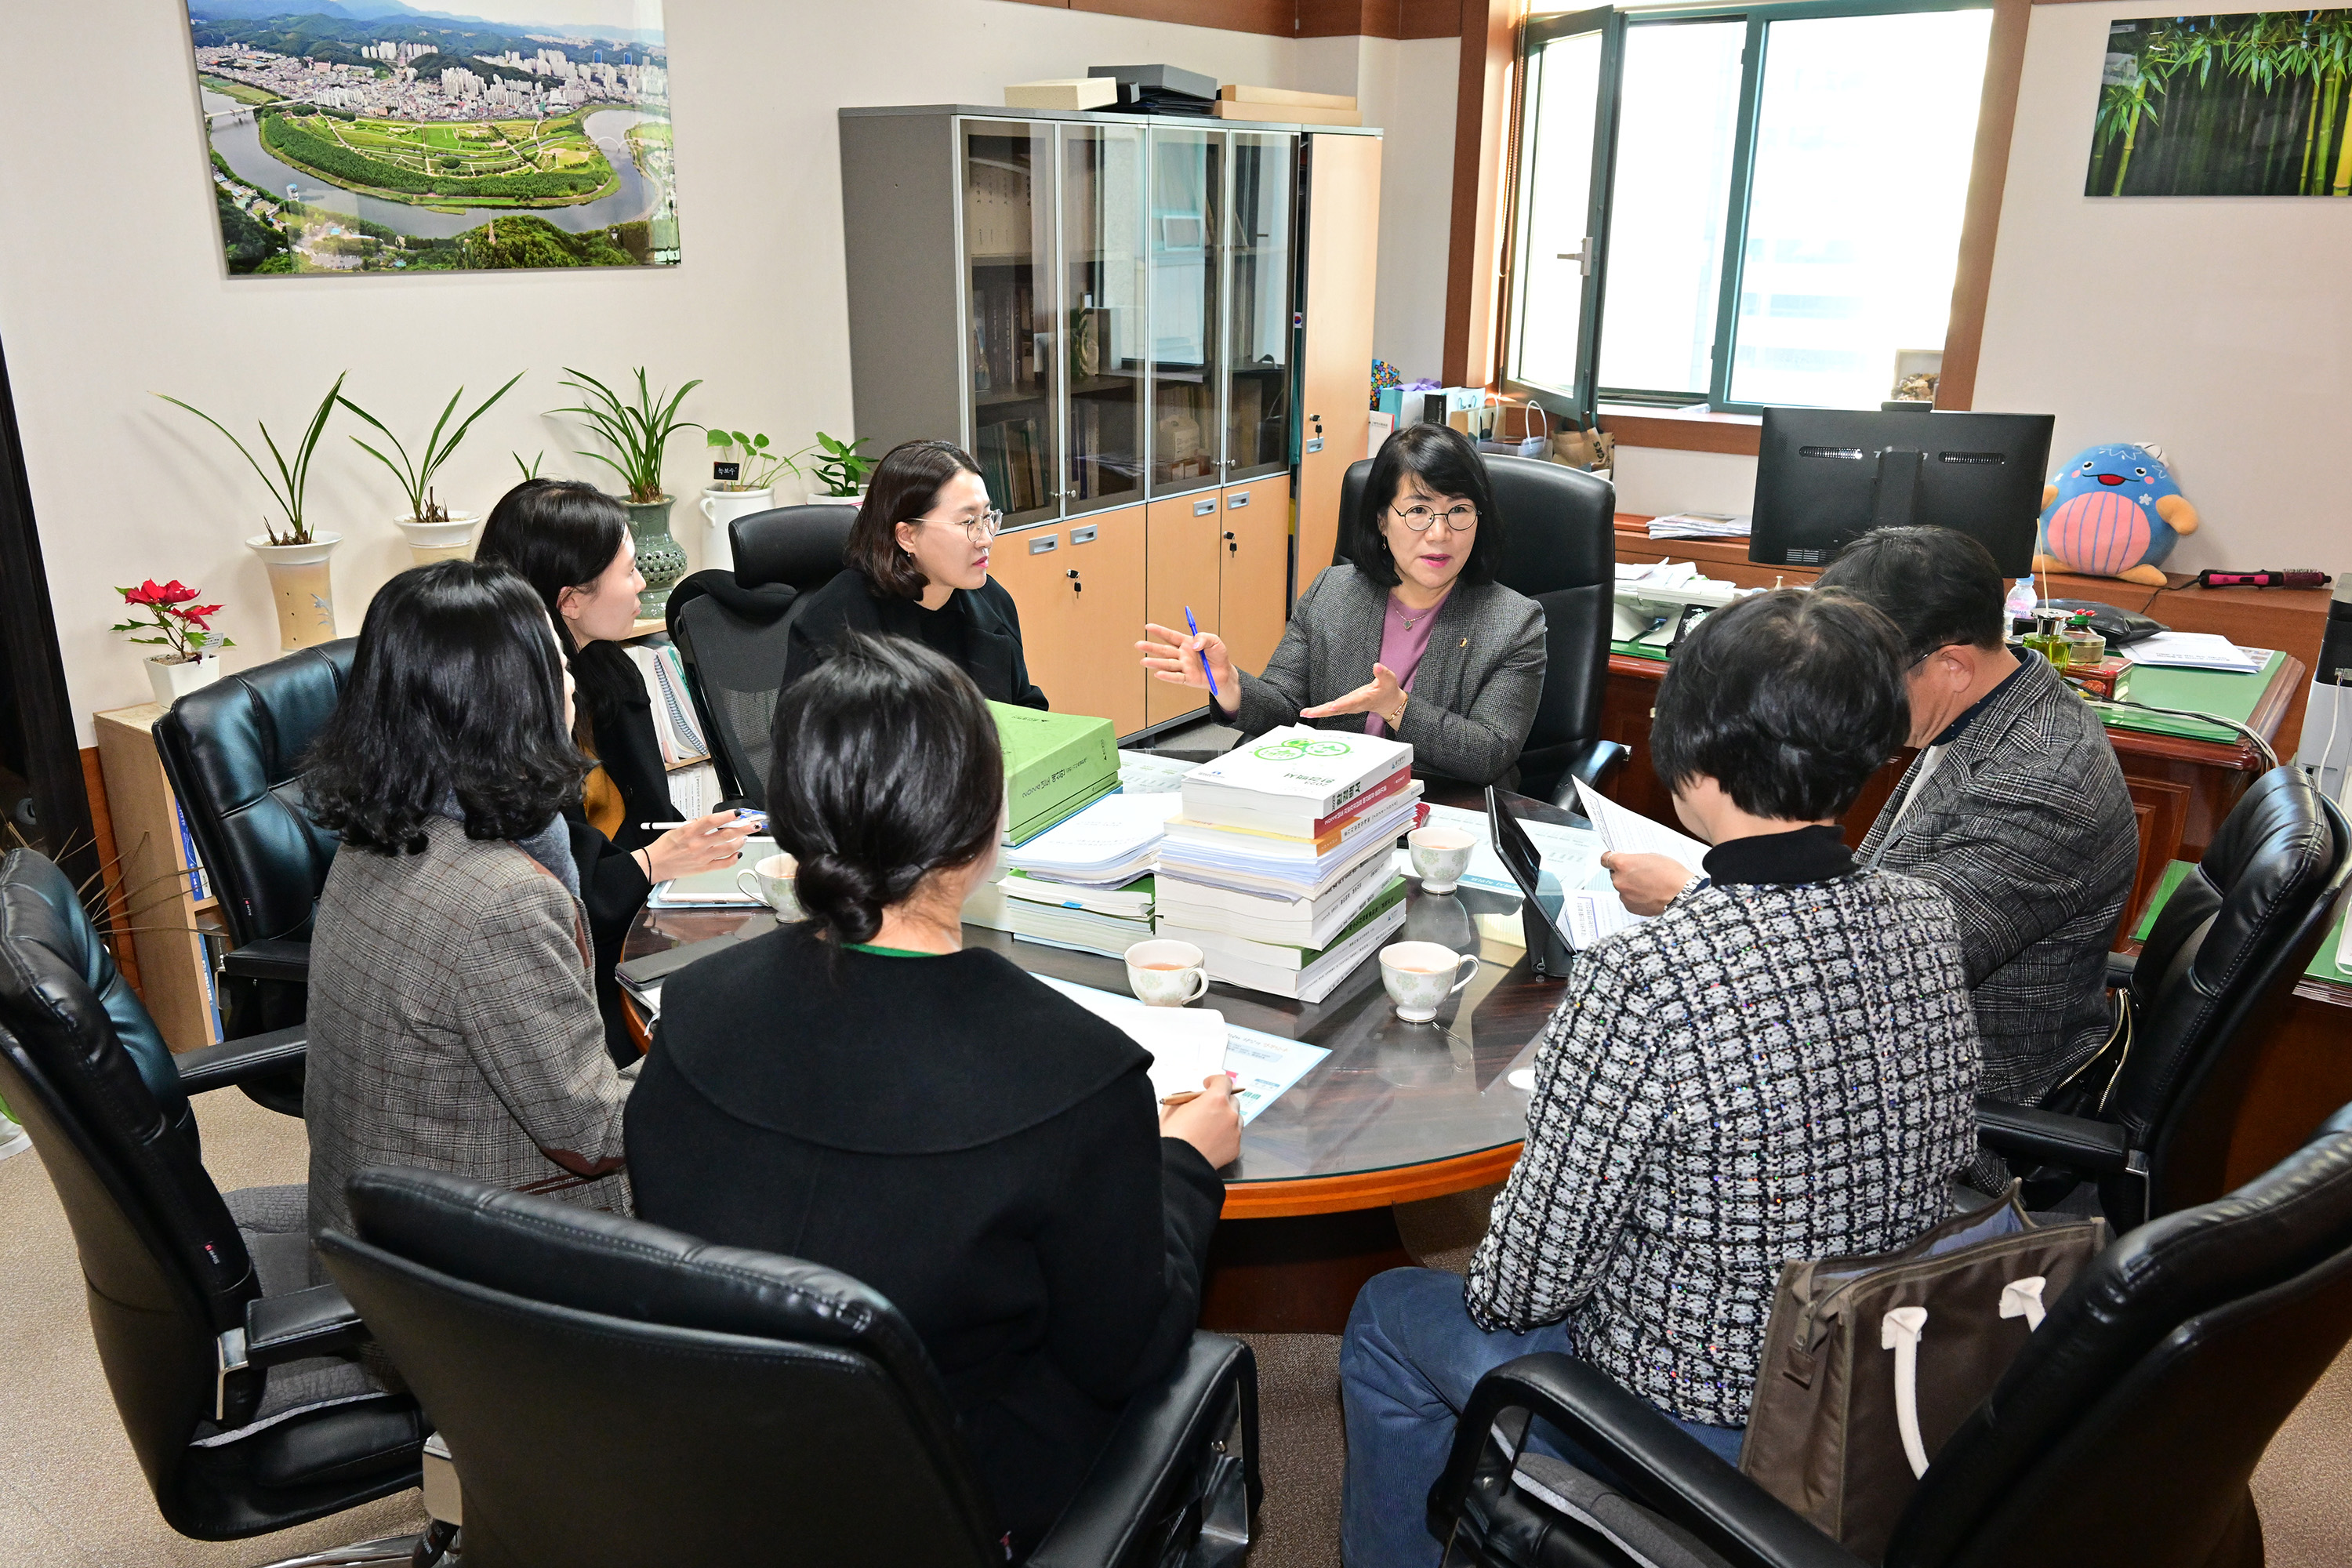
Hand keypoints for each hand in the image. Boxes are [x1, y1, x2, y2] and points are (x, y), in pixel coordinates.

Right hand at [641, 809, 756, 883]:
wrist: (655, 864)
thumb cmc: (665, 846)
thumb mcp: (677, 829)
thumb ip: (696, 825)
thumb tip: (714, 821)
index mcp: (689, 832)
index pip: (712, 821)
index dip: (727, 816)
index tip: (738, 813)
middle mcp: (697, 844)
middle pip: (726, 834)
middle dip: (743, 828)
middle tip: (753, 825)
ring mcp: (702, 857)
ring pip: (728, 849)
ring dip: (740, 842)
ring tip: (745, 837)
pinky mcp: (704, 868)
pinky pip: (724, 864)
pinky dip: (734, 858)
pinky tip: (738, 853)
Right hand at [1138, 623, 1238, 700]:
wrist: (1225, 673)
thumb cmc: (1218, 655)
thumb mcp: (1215, 641)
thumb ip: (1204, 638)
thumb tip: (1194, 644)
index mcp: (1186, 643)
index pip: (1170, 636)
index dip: (1159, 631)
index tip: (1148, 627)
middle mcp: (1182, 655)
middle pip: (1164, 650)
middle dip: (1151, 647)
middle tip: (1138, 644)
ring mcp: (1184, 667)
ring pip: (1168, 664)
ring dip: (1156, 663)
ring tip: (1143, 661)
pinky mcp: (1188, 679)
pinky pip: (1177, 677)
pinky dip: (1168, 676)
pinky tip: (1158, 674)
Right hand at [1160, 1074, 1241, 1167]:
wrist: (1178, 1164)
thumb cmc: (1172, 1135)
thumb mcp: (1173, 1107)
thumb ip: (1188, 1098)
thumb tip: (1194, 1099)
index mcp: (1216, 1099)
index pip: (1224, 1081)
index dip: (1215, 1081)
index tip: (1207, 1085)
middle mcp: (1230, 1113)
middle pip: (1232, 1100)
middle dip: (1221, 1101)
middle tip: (1207, 1108)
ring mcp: (1235, 1132)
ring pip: (1235, 1119)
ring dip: (1225, 1118)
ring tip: (1209, 1127)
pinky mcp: (1235, 1148)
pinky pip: (1233, 1136)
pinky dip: (1225, 1135)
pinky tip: (1210, 1141)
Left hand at [1299, 662, 1405, 722]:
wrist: (1388, 703)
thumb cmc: (1388, 690)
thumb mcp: (1389, 680)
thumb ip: (1383, 673)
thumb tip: (1377, 665)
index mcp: (1364, 699)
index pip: (1352, 702)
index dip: (1342, 705)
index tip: (1333, 707)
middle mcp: (1354, 705)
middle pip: (1336, 710)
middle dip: (1322, 712)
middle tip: (1307, 713)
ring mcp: (1348, 707)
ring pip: (1331, 711)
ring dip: (1317, 712)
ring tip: (1303, 713)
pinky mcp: (1345, 706)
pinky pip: (1331, 710)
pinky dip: (1320, 711)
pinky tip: (1310, 712)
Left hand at [1600, 851, 1698, 916]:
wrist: (1682, 894)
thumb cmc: (1671, 874)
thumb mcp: (1652, 857)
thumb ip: (1635, 860)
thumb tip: (1629, 863)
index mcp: (1623, 864)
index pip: (1605, 859)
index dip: (1609, 859)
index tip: (1612, 860)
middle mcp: (1619, 880)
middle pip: (1615, 874)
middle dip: (1624, 874)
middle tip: (1640, 874)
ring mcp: (1624, 895)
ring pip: (1623, 888)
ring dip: (1630, 886)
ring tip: (1648, 886)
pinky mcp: (1630, 907)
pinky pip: (1629, 899)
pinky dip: (1635, 897)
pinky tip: (1649, 895)